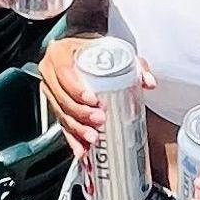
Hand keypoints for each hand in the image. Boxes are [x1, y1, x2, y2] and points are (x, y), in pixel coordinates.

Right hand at [39, 31, 149, 164]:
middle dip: (81, 114)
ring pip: (61, 115)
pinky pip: (61, 125)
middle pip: (62, 98)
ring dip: (77, 130)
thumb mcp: (112, 49)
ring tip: (93, 138)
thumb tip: (149, 83)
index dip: (77, 90)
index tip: (94, 100)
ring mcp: (50, 91)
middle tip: (99, 120)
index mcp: (60, 54)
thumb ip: (134, 63)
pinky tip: (81, 151)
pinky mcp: (55, 106)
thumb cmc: (92, 50)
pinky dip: (72, 140)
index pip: (65, 74)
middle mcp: (50, 73)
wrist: (77, 53)